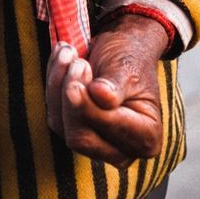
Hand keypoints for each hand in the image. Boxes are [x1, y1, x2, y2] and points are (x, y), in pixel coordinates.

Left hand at [45, 14, 165, 166]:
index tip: (79, 69)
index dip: (88, 104)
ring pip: (61, 125)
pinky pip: (53, 115)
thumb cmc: (130, 59)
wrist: (122, 48)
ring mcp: (94, 144)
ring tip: (69, 53)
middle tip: (76, 60)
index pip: (107, 130)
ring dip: (58, 85)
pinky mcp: (73, 131)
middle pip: (79, 136)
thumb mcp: (127, 68)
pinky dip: (53, 85)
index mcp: (146, 137)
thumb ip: (115, 86)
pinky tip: (61, 61)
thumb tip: (101, 95)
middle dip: (70, 94)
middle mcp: (121, 150)